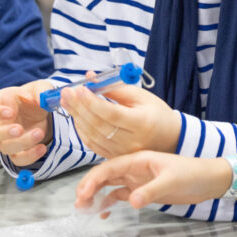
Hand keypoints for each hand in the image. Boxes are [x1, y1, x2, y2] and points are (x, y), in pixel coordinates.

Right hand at [0, 80, 54, 166]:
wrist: (40, 110)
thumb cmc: (33, 96)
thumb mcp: (40, 88)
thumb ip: (40, 90)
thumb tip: (34, 99)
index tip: (10, 112)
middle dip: (2, 132)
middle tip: (19, 129)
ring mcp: (5, 138)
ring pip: (4, 148)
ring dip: (22, 143)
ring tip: (39, 132)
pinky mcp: (17, 150)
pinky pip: (17, 159)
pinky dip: (30, 156)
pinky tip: (41, 147)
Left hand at [60, 81, 180, 158]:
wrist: (170, 138)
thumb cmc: (156, 113)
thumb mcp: (141, 96)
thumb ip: (115, 88)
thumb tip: (90, 78)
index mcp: (142, 124)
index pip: (111, 113)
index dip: (92, 102)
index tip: (79, 89)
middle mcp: (132, 142)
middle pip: (98, 125)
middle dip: (79, 107)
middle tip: (66, 93)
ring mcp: (123, 153)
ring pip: (92, 136)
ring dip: (77, 118)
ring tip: (67, 102)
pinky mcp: (116, 158)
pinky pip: (93, 145)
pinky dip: (81, 131)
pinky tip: (76, 117)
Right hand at [74, 150, 228, 212]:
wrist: (208, 179)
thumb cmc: (191, 173)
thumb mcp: (171, 180)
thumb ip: (151, 190)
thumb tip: (131, 201)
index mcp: (138, 159)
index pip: (109, 167)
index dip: (93, 179)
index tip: (83, 193)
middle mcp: (133, 167)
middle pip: (104, 175)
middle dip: (88, 187)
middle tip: (78, 203)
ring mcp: (136, 179)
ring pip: (109, 185)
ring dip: (95, 195)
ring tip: (84, 208)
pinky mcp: (142, 190)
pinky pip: (119, 195)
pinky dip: (109, 202)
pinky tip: (102, 212)